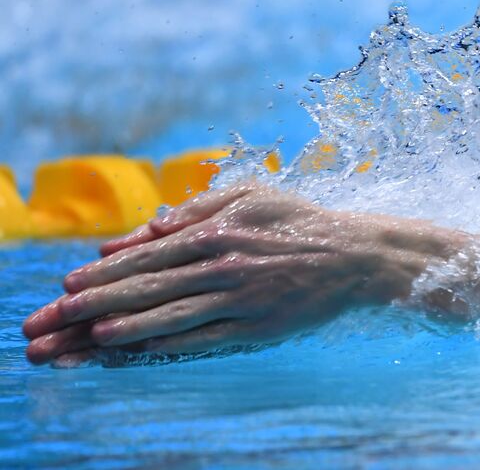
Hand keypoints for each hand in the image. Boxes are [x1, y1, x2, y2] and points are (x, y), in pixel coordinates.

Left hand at [23, 184, 404, 365]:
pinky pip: (205, 339)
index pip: (147, 255)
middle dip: (91, 305)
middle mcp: (223, 265)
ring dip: (121, 330)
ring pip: (170, 316)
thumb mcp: (249, 197)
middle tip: (51, 322)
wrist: (357, 255)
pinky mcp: (259, 327)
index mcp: (217, 231)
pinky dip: (168, 346)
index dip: (102, 272)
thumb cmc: (299, 222)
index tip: (65, 286)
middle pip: (147, 288)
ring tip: (81, 341)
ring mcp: (241, 299)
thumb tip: (140, 232)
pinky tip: (137, 352)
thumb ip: (193, 211)